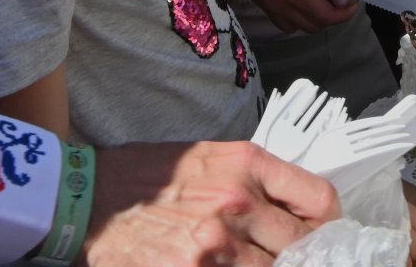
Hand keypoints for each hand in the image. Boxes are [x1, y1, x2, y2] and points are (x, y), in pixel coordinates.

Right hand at [85, 140, 340, 266]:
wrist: (87, 199)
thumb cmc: (145, 178)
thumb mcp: (208, 158)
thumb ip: (254, 180)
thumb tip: (293, 212)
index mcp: (245, 164)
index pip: (318, 198)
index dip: (328, 224)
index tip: (322, 235)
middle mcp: (236, 201)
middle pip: (301, 245)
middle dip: (300, 257)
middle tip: (292, 258)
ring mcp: (216, 244)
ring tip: (247, 260)